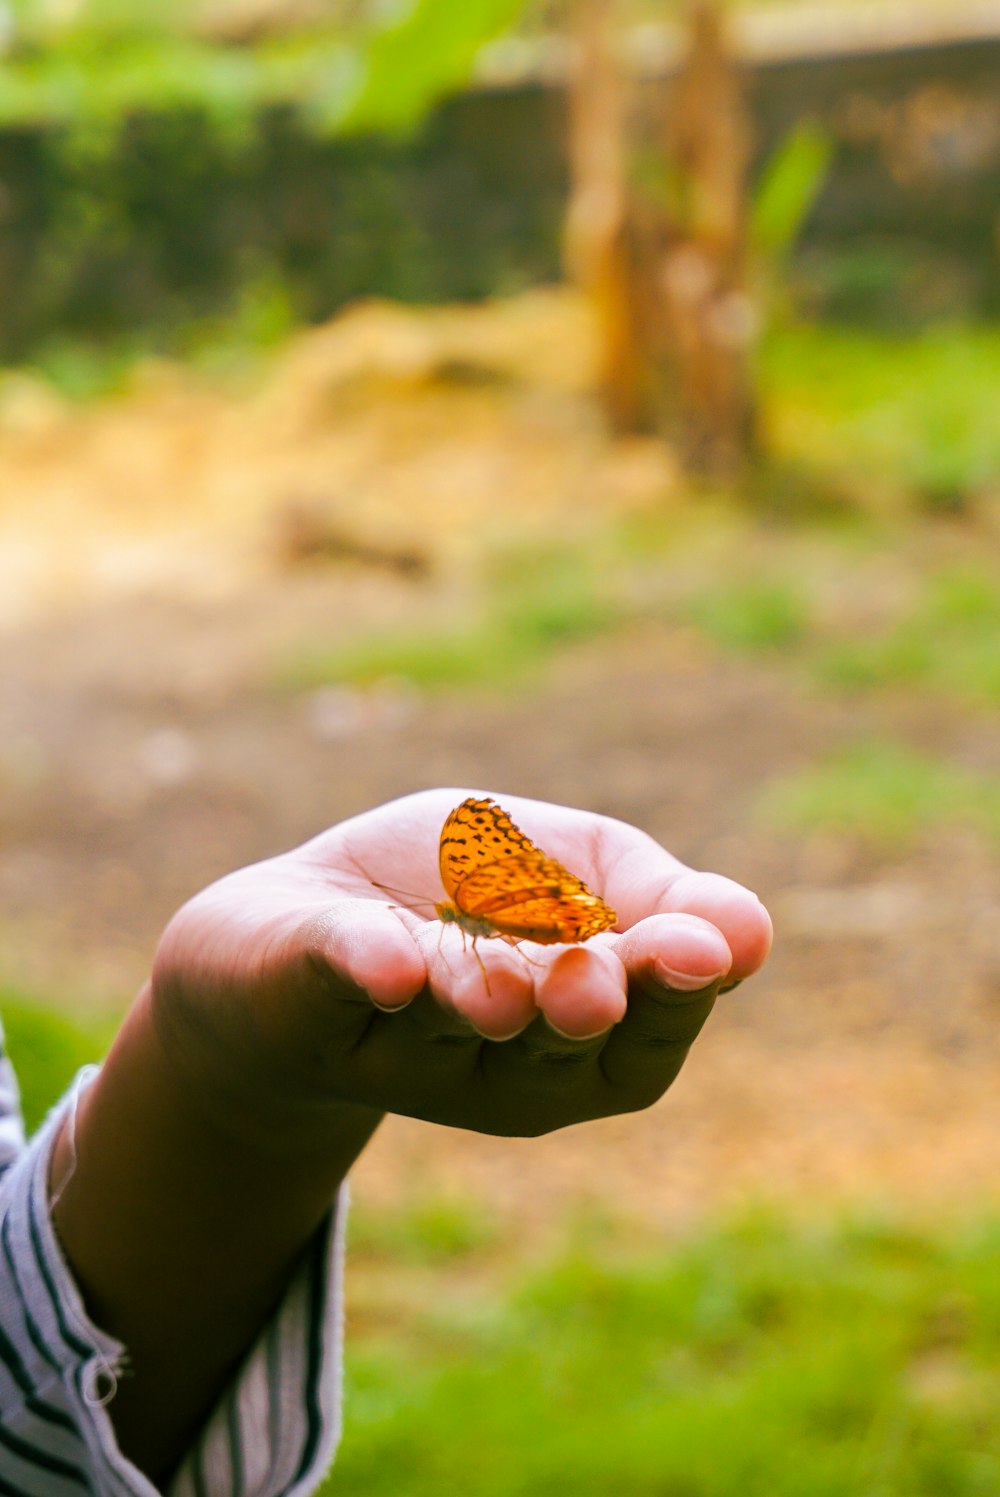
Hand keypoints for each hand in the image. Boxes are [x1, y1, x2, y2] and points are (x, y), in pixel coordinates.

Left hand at [152, 788, 771, 1139]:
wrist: (302, 917)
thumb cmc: (463, 892)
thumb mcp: (574, 871)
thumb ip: (652, 897)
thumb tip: (751, 931)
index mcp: (584, 1041)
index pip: (649, 1037)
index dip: (674, 996)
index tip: (699, 949)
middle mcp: (500, 1066)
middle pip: (554, 1049)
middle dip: (580, 1007)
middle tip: (599, 985)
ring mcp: (399, 1043)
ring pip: (448, 1023)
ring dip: (479, 997)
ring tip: (502, 989)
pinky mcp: (306, 1002)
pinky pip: (335, 984)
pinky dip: (361, 967)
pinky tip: (385, 963)